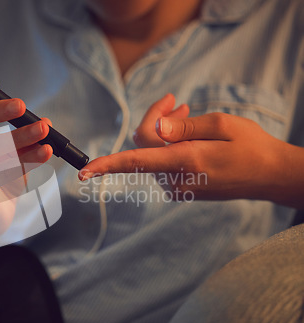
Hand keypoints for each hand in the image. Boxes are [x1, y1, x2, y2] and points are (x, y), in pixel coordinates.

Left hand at [79, 94, 302, 205]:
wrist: (271, 176)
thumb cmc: (250, 147)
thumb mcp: (220, 125)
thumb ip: (182, 127)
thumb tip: (154, 128)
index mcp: (185, 162)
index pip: (135, 161)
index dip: (106, 165)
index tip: (84, 173)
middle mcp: (177, 179)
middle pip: (144, 146)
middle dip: (153, 120)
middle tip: (174, 102)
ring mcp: (179, 187)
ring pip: (152, 154)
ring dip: (162, 132)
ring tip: (184, 113)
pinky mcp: (183, 189)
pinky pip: (163, 164)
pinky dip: (168, 146)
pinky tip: (186, 133)